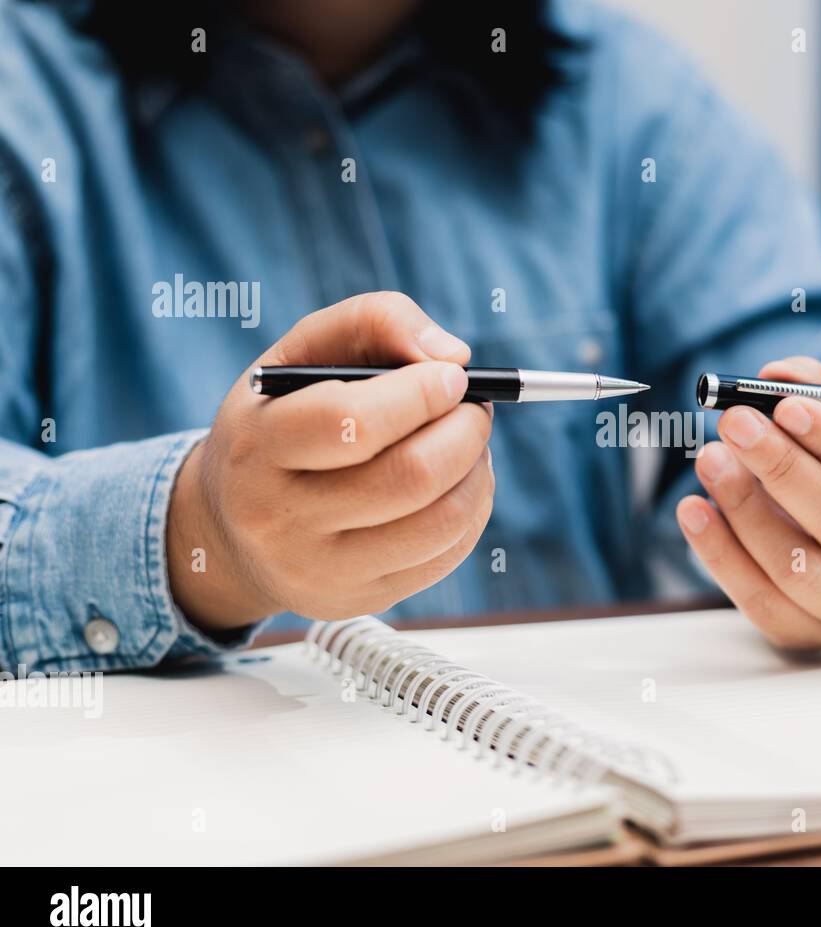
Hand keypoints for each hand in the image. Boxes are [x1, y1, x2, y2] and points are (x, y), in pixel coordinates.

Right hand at [167, 292, 494, 630]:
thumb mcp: (302, 353)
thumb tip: (453, 355)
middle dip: (465, 430)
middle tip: (475, 407)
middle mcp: (281, 519)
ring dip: (478, 469)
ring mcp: (322, 570)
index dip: (421, 394)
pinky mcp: (360, 599)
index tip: (450, 376)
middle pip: (410, 475)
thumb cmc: (281, 421)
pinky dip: (473, 508)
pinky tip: (458, 482)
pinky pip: (447, 554)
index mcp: (258, 447)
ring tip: (468, 441)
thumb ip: (375, 320)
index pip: (354, 422)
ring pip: (440, 521)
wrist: (229, 530)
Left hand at [676, 356, 820, 649]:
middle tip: (734, 422)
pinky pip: (757, 597)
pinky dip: (719, 552)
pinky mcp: (805, 635)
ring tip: (709, 458)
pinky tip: (693, 509)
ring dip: (745, 507)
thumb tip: (777, 374)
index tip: (786, 406)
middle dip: (782, 468)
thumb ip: (818, 393)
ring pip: (796, 566)